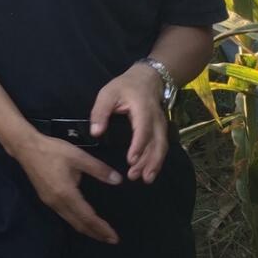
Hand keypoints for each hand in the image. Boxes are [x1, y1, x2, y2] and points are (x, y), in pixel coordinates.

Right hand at [12, 133, 122, 243]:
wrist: (26, 147)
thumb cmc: (52, 150)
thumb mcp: (78, 156)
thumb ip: (98, 169)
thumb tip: (118, 180)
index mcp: (67, 194)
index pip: (88, 217)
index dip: (101, 228)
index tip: (114, 237)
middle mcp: (58, 202)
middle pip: (79, 224)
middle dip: (96, 234)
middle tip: (111, 240)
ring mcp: (50, 202)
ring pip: (71, 221)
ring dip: (86, 229)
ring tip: (99, 233)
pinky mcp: (46, 198)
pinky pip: (64, 215)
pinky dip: (77, 222)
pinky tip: (81, 219)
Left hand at [90, 62, 169, 182]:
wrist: (148, 78)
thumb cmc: (125, 86)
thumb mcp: (108, 94)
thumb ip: (100, 112)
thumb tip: (95, 132)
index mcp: (143, 109)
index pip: (143, 130)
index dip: (138, 146)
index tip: (131, 160)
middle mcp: (156, 119)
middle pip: (157, 143)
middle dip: (148, 161)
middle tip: (136, 176)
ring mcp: (162, 125)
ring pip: (162, 147)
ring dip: (154, 164)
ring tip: (145, 179)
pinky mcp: (162, 130)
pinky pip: (162, 147)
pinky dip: (157, 160)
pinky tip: (150, 171)